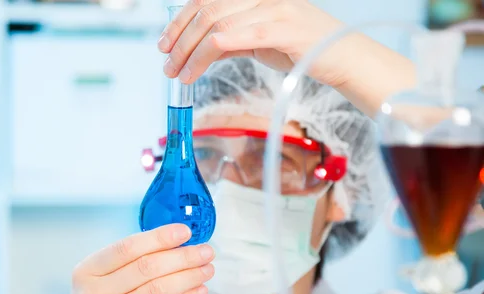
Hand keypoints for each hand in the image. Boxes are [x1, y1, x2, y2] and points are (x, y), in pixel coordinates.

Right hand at [52, 224, 214, 293]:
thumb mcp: (99, 284)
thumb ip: (127, 264)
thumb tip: (173, 242)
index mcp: (86, 271)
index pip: (127, 247)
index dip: (159, 237)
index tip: (185, 231)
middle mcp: (94, 293)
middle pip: (147, 267)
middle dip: (183, 256)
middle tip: (206, 251)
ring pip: (159, 289)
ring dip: (189, 277)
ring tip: (208, 269)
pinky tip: (200, 291)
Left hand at [158, 0, 351, 87]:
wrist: (342, 56)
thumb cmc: (302, 47)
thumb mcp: (260, 39)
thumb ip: (232, 39)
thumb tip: (200, 50)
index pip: (206, 0)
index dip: (180, 20)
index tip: (165, 43)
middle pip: (206, 10)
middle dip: (179, 39)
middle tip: (167, 63)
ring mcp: (272, 9)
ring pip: (215, 25)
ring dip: (189, 52)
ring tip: (177, 73)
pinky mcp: (281, 29)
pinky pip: (234, 38)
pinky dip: (206, 55)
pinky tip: (194, 70)